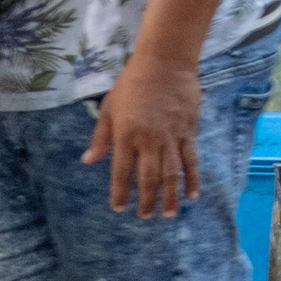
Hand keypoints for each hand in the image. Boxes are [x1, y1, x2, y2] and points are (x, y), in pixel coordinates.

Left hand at [84, 53, 203, 217]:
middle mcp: (148, 141)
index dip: (119, 192)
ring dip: (169, 196)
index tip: (118, 208)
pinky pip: (191, 160)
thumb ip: (101, 138)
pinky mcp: (189, 132)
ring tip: (168, 214)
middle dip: (146, 200)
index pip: (120, 172)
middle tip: (145, 217)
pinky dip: (192, 178)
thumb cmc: (131, 85)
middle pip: (148, 178)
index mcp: (125, 136)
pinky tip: (192, 194)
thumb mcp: (108, 109)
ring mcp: (171, 137)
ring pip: (171, 173)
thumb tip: (88, 161)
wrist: (165, 64)